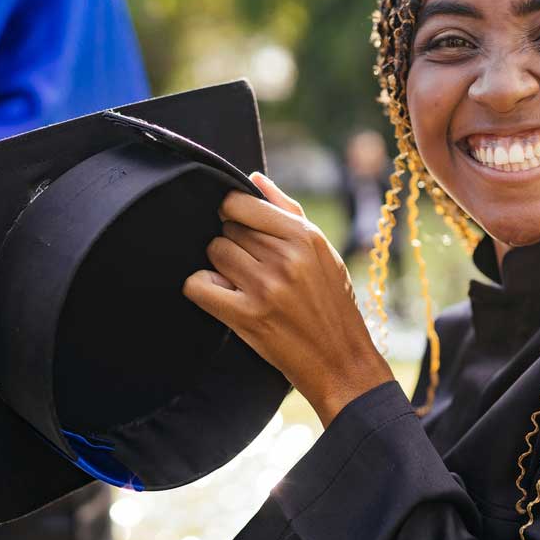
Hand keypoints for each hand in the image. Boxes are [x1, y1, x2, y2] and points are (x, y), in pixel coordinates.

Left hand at [183, 172, 391, 426]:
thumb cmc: (333, 304)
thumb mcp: (323, 252)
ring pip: (214, 253)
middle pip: (226, 229)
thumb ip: (288, 211)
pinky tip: (222, 296)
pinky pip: (198, 285)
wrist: (342, 360)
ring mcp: (265, 287)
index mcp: (305, 237)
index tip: (240, 229)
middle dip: (233, 244)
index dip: (232, 214)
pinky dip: (202, 289)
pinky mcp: (247, 316)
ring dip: (220, 267)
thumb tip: (255, 178)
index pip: (239, 204)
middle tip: (250, 266)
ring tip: (242, 283)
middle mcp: (285, 258)